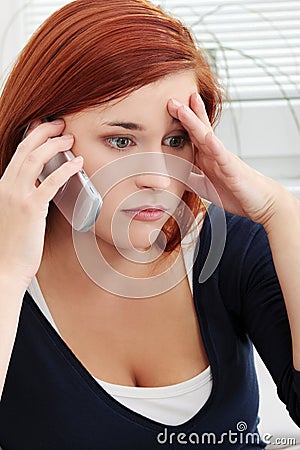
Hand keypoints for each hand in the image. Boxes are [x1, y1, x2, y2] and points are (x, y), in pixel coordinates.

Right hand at [0, 120, 82, 287]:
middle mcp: (7, 186)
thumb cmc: (13, 244)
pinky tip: (77, 163)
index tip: (49, 129)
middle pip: (25, 149)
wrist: (5, 267)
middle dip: (44, 131)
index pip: (18, 152)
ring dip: (54, 145)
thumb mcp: (15, 214)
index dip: (34, 136)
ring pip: (35, 159)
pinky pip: (49, 183)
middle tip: (62, 124)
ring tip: (70, 139)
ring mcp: (17, 197)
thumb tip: (45, 186)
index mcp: (3, 186)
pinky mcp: (31, 209)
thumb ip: (26, 197)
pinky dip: (65, 169)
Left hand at [167, 93, 289, 225]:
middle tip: (171, 99)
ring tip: (184, 107)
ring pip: (207, 137)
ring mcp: (223, 159)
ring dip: (196, 122)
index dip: (181, 122)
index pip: (192, 135)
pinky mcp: (232, 169)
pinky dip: (215, 145)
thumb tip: (172, 177)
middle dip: (185, 114)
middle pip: (198, 130)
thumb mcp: (204, 187)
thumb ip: (190, 180)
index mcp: (206, 157)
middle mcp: (214, 153)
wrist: (260, 202)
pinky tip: (207, 135)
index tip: (168, 109)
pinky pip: (222, 155)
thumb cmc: (235, 192)